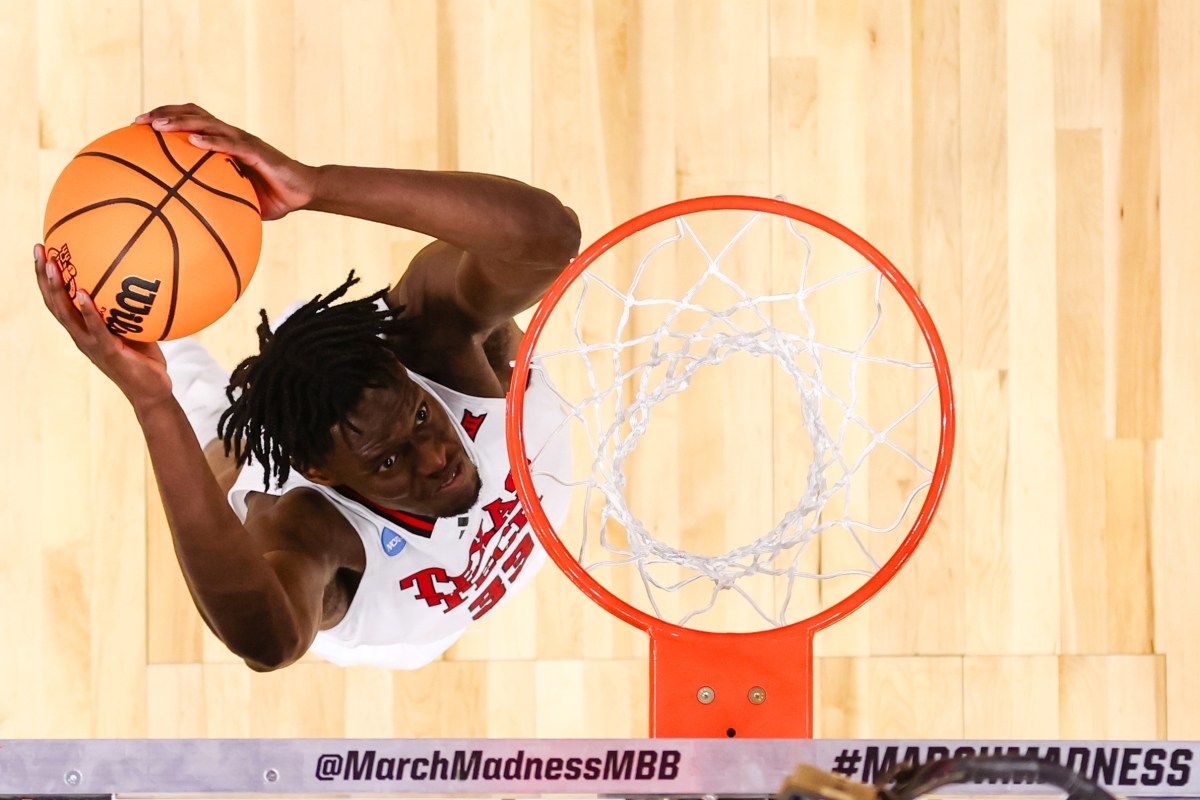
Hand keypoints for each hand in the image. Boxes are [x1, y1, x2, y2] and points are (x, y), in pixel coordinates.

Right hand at [33, 243, 172, 408]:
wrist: (152, 392)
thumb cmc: (144, 359)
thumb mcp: (134, 327)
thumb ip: (128, 307)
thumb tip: (139, 276)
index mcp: (83, 329)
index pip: (58, 300)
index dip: (46, 278)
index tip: (42, 251)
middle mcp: (81, 336)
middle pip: (54, 303)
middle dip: (43, 276)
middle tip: (39, 249)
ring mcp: (92, 345)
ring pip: (66, 315)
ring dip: (58, 290)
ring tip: (52, 266)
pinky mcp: (109, 352)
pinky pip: (96, 329)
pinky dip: (88, 311)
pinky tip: (84, 294)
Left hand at [134, 102, 316, 220]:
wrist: (304, 192)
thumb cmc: (271, 198)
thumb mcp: (238, 201)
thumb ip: (215, 203)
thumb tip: (187, 223)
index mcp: (224, 143)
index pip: (191, 122)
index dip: (165, 118)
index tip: (137, 126)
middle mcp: (231, 136)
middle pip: (193, 114)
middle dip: (164, 113)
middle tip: (138, 121)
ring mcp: (243, 141)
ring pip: (207, 123)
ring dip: (180, 122)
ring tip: (157, 126)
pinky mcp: (257, 151)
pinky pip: (230, 144)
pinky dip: (210, 141)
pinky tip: (192, 143)